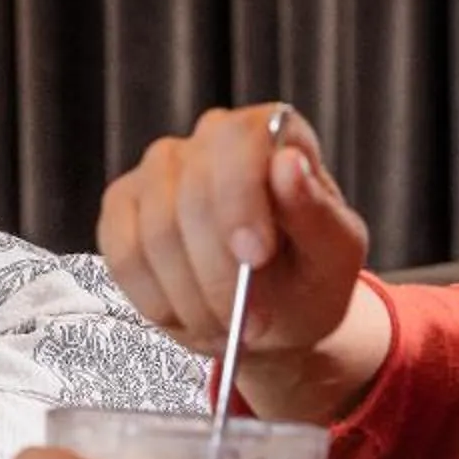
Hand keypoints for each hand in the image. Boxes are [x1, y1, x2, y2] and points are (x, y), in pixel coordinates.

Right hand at [99, 104, 370, 358]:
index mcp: (271, 133)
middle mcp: (210, 138)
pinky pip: (123, 256)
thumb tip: (288, 162)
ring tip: (225, 325)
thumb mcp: (335, 254)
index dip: (239, 201)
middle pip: (190, 193)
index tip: (255, 258)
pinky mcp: (123, 207)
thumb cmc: (310, 277)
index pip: (239, 141)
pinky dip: (156, 301)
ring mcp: (160, 170)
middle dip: (217, 273)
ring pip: (154, 232)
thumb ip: (316, 211)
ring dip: (190, 297)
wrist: (272, 313)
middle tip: (248, 322)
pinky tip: (187, 316)